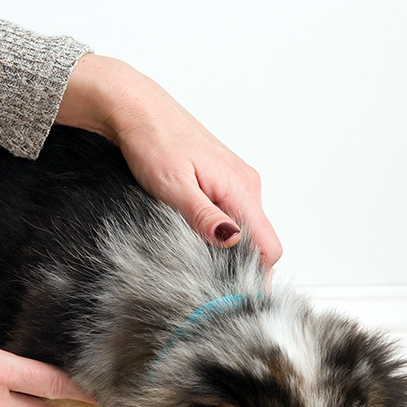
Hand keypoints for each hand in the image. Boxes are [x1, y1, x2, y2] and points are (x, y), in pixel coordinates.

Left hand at [56, 54, 281, 268]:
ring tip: (198, 260)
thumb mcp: (173, 187)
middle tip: (209, 285)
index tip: (233, 295)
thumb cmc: (152, 141)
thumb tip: (232, 240)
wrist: (137, 111)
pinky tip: (195, 235)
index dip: (256, 275)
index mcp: (241, 188)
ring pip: (246, 229)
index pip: (269, 247)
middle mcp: (246, 185)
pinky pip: (233, 215)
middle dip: (240, 266)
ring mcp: (236, 182)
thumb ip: (204, 216)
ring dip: (228, 249)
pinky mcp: (222, 181)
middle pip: (260, 242)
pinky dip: (220, 232)